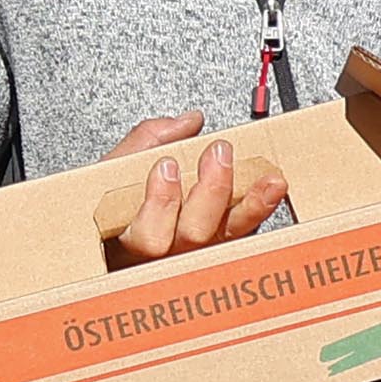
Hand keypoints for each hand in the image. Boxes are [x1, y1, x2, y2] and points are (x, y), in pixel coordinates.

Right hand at [94, 114, 291, 262]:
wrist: (114, 235)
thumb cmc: (107, 209)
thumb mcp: (110, 172)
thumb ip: (146, 143)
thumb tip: (189, 122)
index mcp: (126, 244)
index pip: (146, 235)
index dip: (160, 202)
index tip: (167, 165)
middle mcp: (163, 259)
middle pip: (192, 238)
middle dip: (209, 193)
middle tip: (218, 153)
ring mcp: (194, 258)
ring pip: (224, 239)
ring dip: (249, 206)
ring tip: (267, 177)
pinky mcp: (219, 250)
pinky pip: (242, 234)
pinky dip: (259, 209)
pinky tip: (273, 188)